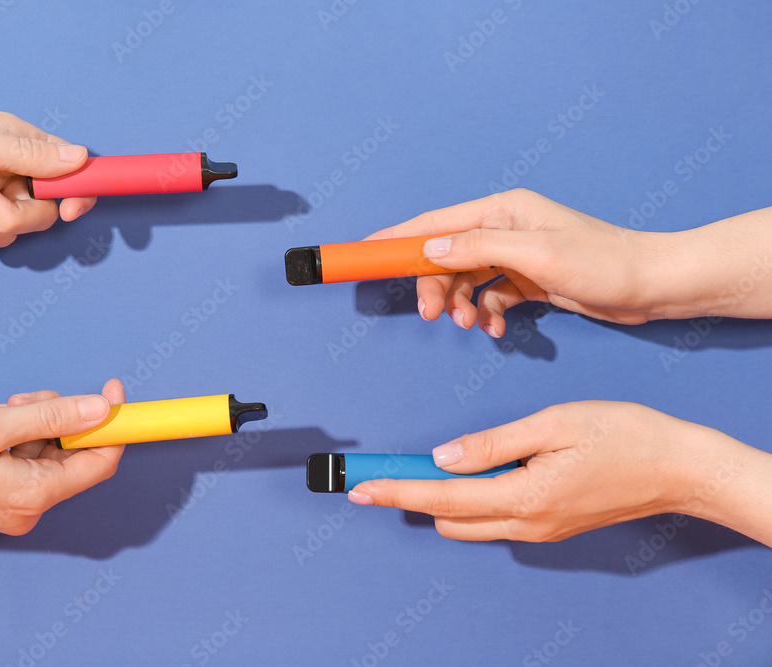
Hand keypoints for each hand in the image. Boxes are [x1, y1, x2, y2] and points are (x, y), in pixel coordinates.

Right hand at [0, 380, 124, 534]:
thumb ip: (52, 417)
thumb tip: (102, 410)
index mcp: (33, 497)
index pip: (100, 463)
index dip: (113, 425)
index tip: (112, 389)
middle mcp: (26, 508)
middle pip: (71, 454)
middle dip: (57, 418)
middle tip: (22, 399)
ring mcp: (7, 503)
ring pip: (43, 450)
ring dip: (28, 422)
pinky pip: (18, 457)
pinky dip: (8, 433)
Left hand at [347, 401, 771, 545]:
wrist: (681, 469)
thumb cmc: (625, 435)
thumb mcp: (554, 424)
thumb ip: (494, 443)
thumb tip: (444, 456)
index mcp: (524, 498)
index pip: (441, 496)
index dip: (397, 490)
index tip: (361, 488)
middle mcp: (527, 523)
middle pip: (448, 517)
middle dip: (414, 492)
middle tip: (390, 463)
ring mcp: (540, 529)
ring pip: (470, 522)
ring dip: (443, 495)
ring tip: (431, 460)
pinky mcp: (550, 525)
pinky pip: (495, 518)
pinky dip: (473, 497)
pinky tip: (476, 468)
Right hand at [366, 189, 771, 331]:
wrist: (650, 286)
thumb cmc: (603, 262)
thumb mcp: (536, 254)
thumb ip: (479, 249)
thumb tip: (432, 250)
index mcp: (501, 210)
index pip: (434, 223)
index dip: (394, 238)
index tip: (362, 252)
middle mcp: (503, 228)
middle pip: (444, 256)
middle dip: (434, 287)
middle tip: (436, 316)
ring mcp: (514, 254)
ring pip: (464, 280)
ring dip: (461, 305)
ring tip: (473, 326)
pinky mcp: (526, 278)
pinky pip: (488, 296)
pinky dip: (485, 314)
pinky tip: (496, 329)